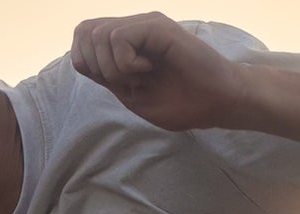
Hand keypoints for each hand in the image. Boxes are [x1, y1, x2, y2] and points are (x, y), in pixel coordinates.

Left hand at [70, 13, 248, 131]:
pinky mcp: (158, 27)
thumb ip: (107, 76)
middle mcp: (134, 26)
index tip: (115, 83)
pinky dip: (126, 64)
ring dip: (113, 67)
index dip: (87, 64)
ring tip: (141, 76)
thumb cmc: (182, 102)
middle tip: (127, 80)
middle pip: (84, 32)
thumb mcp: (132, 94)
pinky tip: (148, 70)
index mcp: (127, 42)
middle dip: (96, 66)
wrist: (217, 103)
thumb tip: (82, 59)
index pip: (81, 39)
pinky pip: (119, 38)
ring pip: (98, 35)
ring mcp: (146, 24)